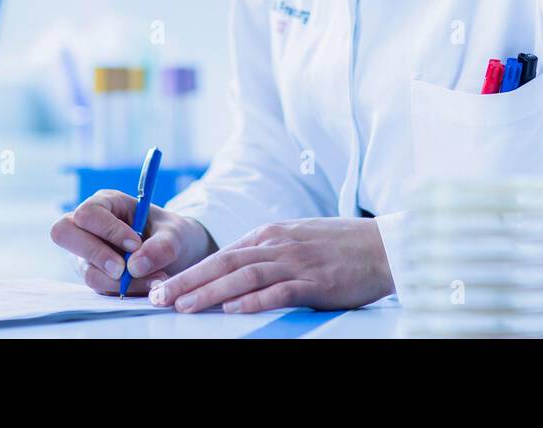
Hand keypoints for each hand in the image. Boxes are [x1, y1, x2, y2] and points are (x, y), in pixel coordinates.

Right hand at [50, 189, 215, 295]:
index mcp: (106, 203)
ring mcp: (88, 254)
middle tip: (123, 269)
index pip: (88, 213)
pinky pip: (101, 289)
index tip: (135, 244)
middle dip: (95, 254)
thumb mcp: (176, 234)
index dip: (107, 229)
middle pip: (63, 233)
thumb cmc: (172, 234)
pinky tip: (148, 286)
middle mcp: (90, 227)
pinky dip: (125, 291)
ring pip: (87, 270)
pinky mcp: (96, 276)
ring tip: (154, 280)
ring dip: (120, 281)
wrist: (179, 255)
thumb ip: (161, 246)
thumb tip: (135, 266)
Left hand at [147, 217, 394, 312]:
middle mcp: (278, 245)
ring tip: (184, 306)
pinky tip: (233, 309)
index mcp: (271, 234)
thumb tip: (234, 273)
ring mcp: (297, 263)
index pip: (222, 254)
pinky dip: (254, 300)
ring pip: (244, 276)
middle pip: (224, 263)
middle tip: (158, 297)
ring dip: (210, 292)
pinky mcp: (316, 282)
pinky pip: (279, 291)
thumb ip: (267, 253)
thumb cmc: (341, 246)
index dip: (190, 271)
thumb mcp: (297, 240)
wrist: (384, 246)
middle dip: (188, 281)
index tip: (163, 287)